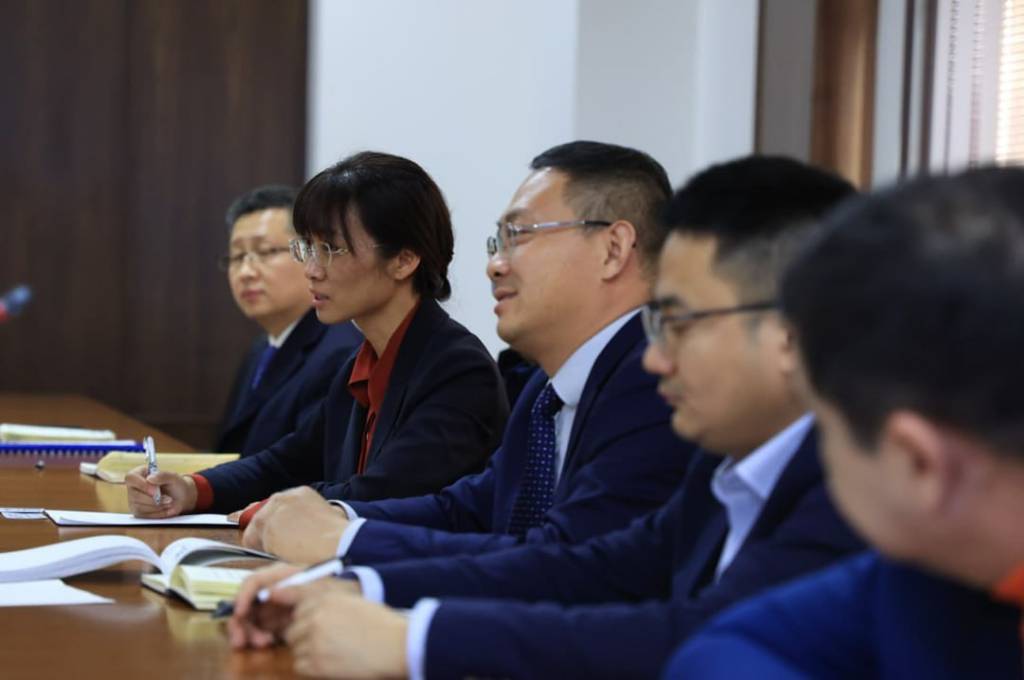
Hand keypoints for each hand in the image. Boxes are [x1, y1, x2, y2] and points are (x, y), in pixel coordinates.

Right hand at [124, 466, 196, 517]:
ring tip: (170, 503)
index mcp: (140, 474)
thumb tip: (149, 478)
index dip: (141, 485)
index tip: (155, 490)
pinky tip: (166, 509)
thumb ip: (163, 475)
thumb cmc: (176, 485)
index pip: (131, 478)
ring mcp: (133, 501)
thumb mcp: (173, 477)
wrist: (181, 499)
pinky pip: (144, 516)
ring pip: (139, 507)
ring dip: (157, 507)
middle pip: (135, 496)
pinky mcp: (138, 512)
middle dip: (153, 500)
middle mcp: (133, 487)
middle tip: (169, 499)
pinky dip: (157, 513)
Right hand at [228, 562, 361, 648]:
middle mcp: (272, 590)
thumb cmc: (335, 589)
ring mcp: (273, 607)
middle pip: (246, 603)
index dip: (242, 596)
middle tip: (244, 641)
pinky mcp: (276, 622)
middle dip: (241, 623)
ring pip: (249, 620)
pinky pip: (260, 629)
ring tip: (263, 643)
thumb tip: (270, 593)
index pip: (252, 582)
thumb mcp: (319, 587)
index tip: (239, 613)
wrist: (351, 600)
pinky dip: (258, 637)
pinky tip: (268, 643)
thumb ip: (295, 588)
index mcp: (280, 575)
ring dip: (249, 633)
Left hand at [242, 486, 347, 562]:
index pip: (275, 507)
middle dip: (268, 533)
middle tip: (282, 548)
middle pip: (262, 517)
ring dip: (265, 543)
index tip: (281, 535)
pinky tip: (278, 554)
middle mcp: (283, 497)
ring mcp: (273, 512)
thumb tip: (300, 529)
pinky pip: (251, 542)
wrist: (339, 543)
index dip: (277, 525)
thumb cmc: (338, 536)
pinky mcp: (267, 528)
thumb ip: (307, 517)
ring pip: (256, 530)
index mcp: (299, 493)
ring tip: (283, 553)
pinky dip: (259, 551)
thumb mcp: (326, 516)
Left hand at [283, 582, 408, 678]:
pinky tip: (327, 662)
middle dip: (303, 636)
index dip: (304, 619)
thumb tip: (296, 605)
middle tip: (322, 642)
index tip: (311, 626)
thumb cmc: (379, 624)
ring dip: (307, 652)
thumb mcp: (351, 602)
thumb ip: (325, 603)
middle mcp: (316, 618)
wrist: (394, 645)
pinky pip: (299, 665)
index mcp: (325, 600)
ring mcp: (314, 641)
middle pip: (292, 630)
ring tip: (330, 652)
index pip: (296, 609)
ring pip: (295, 648)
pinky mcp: (317, 664)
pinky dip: (310, 666)